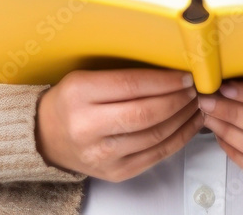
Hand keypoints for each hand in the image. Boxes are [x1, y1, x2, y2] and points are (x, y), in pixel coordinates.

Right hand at [34, 67, 202, 180]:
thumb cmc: (71, 101)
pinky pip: (154, 156)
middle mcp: (87, 126)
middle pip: (145, 114)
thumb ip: (121, 75)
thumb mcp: (85, 77)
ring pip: (153, 136)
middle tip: (194, 89)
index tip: (184, 74)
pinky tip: (187, 125)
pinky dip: (177, 139)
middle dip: (177, 100)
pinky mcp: (114, 173)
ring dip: (182, 119)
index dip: (163, 81)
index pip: (131, 85)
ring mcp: (101, 154)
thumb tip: (167, 70)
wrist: (46, 136)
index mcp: (80, 93)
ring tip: (195, 104)